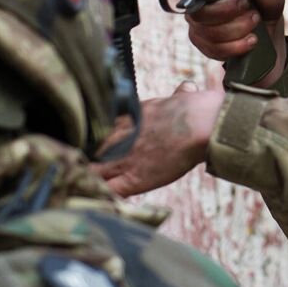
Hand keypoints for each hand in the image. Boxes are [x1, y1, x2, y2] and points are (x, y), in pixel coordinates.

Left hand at [94, 88, 224, 197]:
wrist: (197, 125)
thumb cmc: (196, 109)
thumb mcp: (182, 95)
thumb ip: (180, 94)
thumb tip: (187, 89)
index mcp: (131, 117)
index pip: (107, 130)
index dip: (105, 139)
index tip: (107, 145)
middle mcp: (121, 138)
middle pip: (94, 150)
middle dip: (93, 157)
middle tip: (91, 166)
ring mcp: (125, 159)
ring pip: (95, 171)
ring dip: (94, 176)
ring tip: (90, 184)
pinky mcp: (134, 179)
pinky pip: (110, 190)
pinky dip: (106, 194)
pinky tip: (104, 197)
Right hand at [185, 0, 286, 83]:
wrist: (269, 30)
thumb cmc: (264, 3)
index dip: (220, 1)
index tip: (244, 1)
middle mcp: (198, 7)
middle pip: (201, 16)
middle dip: (231, 17)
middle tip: (254, 14)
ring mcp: (199, 29)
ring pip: (211, 35)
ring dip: (238, 31)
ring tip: (255, 24)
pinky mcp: (206, 47)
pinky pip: (215, 51)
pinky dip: (237, 47)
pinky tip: (251, 40)